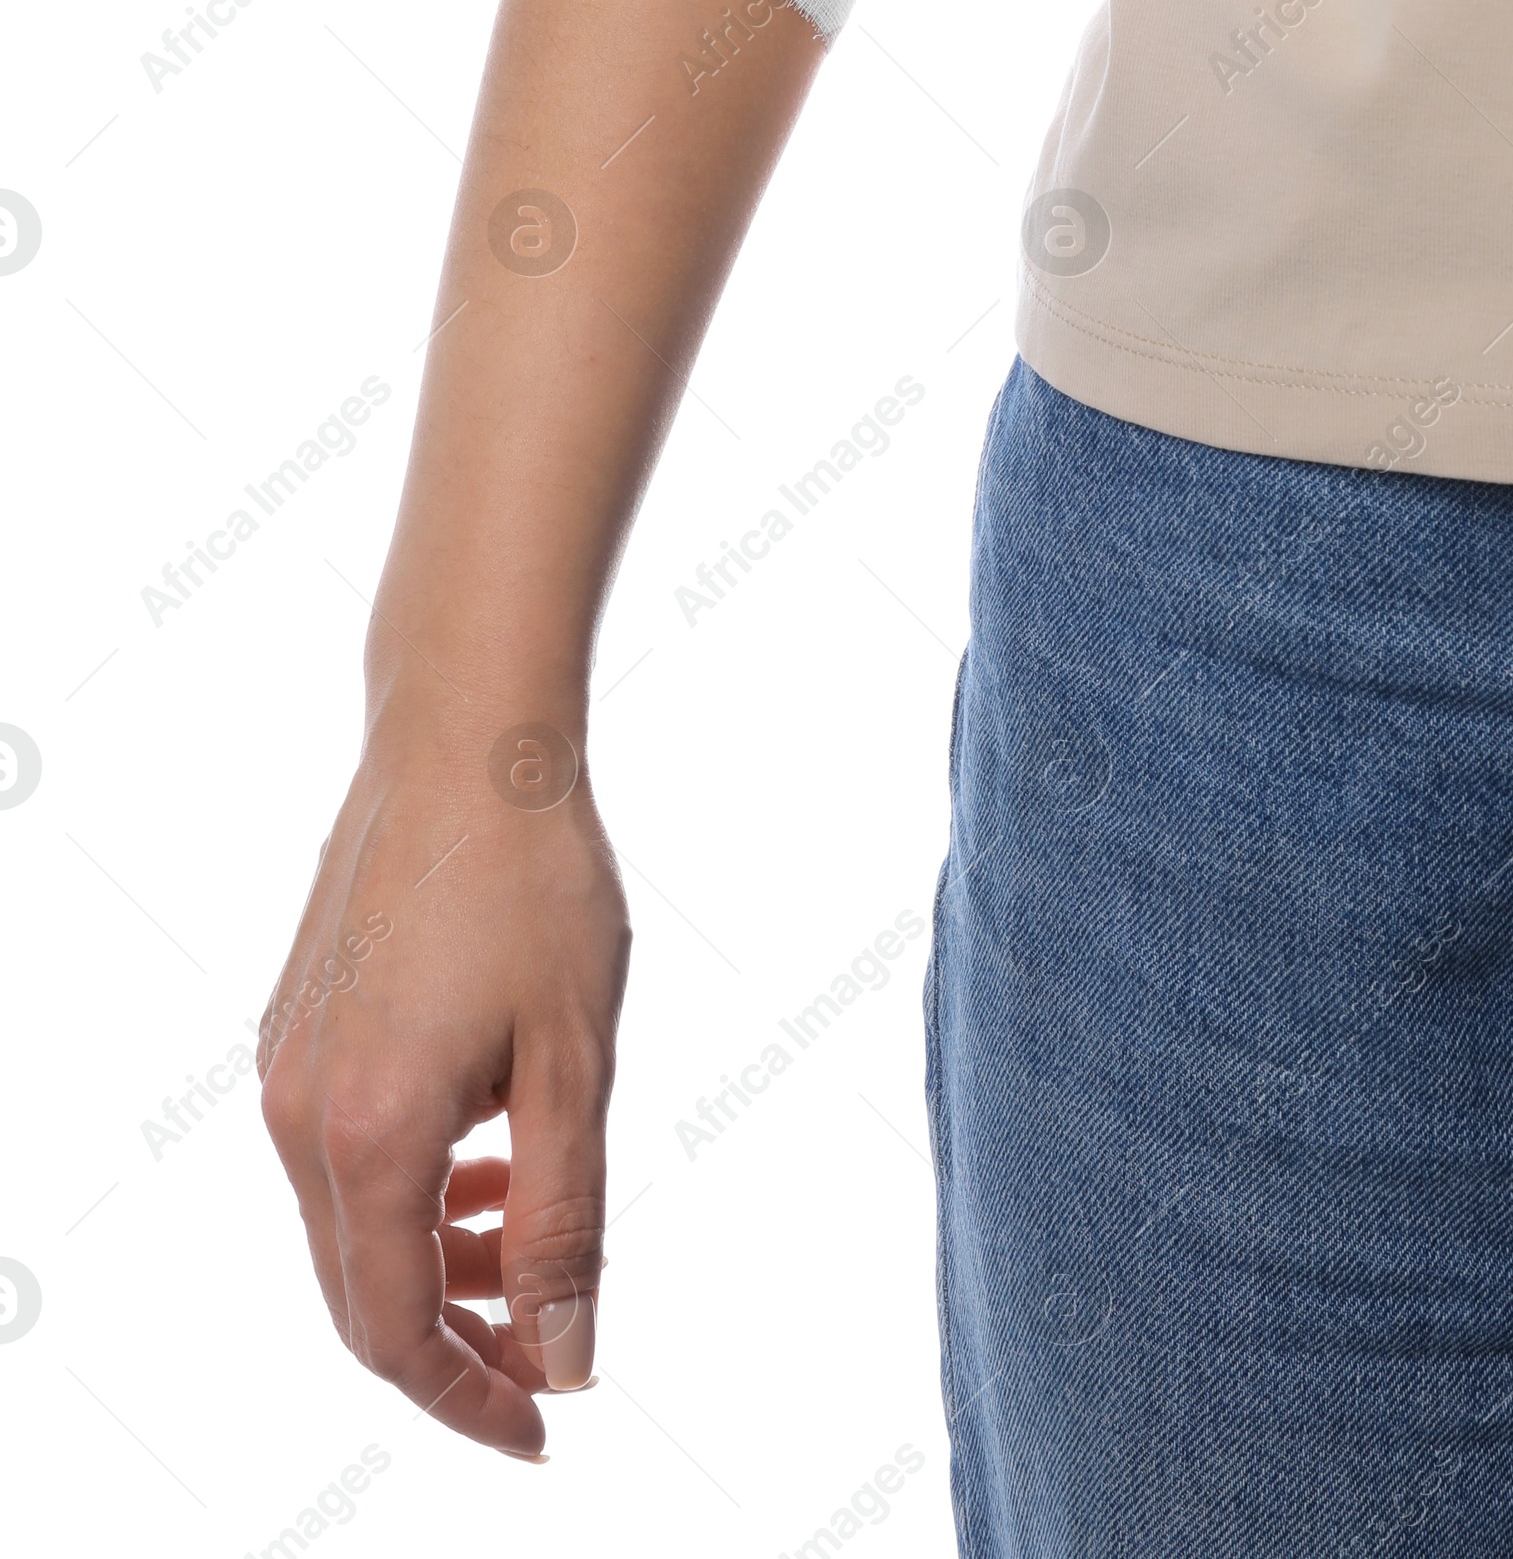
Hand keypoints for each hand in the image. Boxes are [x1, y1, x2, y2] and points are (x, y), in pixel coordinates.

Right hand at [257, 717, 630, 1460]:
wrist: (466, 736)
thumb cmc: (534, 880)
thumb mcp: (575, 1064)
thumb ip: (563, 1225)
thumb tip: (565, 1360)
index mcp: (369, 1133)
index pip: (397, 1333)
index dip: (469, 1398)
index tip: (544, 1427)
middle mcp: (299, 1110)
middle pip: (362, 1293)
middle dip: (457, 1342)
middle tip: (550, 1354)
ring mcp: (285, 1063)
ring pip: (351, 1222)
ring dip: (437, 1258)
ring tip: (529, 1232)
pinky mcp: (294, 1022)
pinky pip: (339, 1152)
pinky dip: (410, 1186)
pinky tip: (488, 1150)